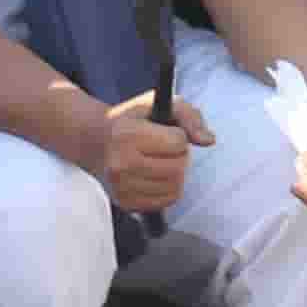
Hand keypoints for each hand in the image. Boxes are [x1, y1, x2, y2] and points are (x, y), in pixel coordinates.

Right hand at [80, 84, 204, 216]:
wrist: (97, 141)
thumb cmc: (134, 120)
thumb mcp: (159, 104)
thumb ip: (189, 116)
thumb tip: (208, 140)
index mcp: (127, 134)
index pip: (178, 142)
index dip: (178, 134)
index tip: (164, 132)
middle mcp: (120, 163)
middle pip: (179, 167)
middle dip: (180, 155)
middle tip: (164, 148)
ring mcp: (121, 187)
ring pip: (175, 186)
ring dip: (175, 173)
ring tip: (159, 160)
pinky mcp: (126, 203)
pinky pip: (166, 201)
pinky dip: (168, 188)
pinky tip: (155, 176)